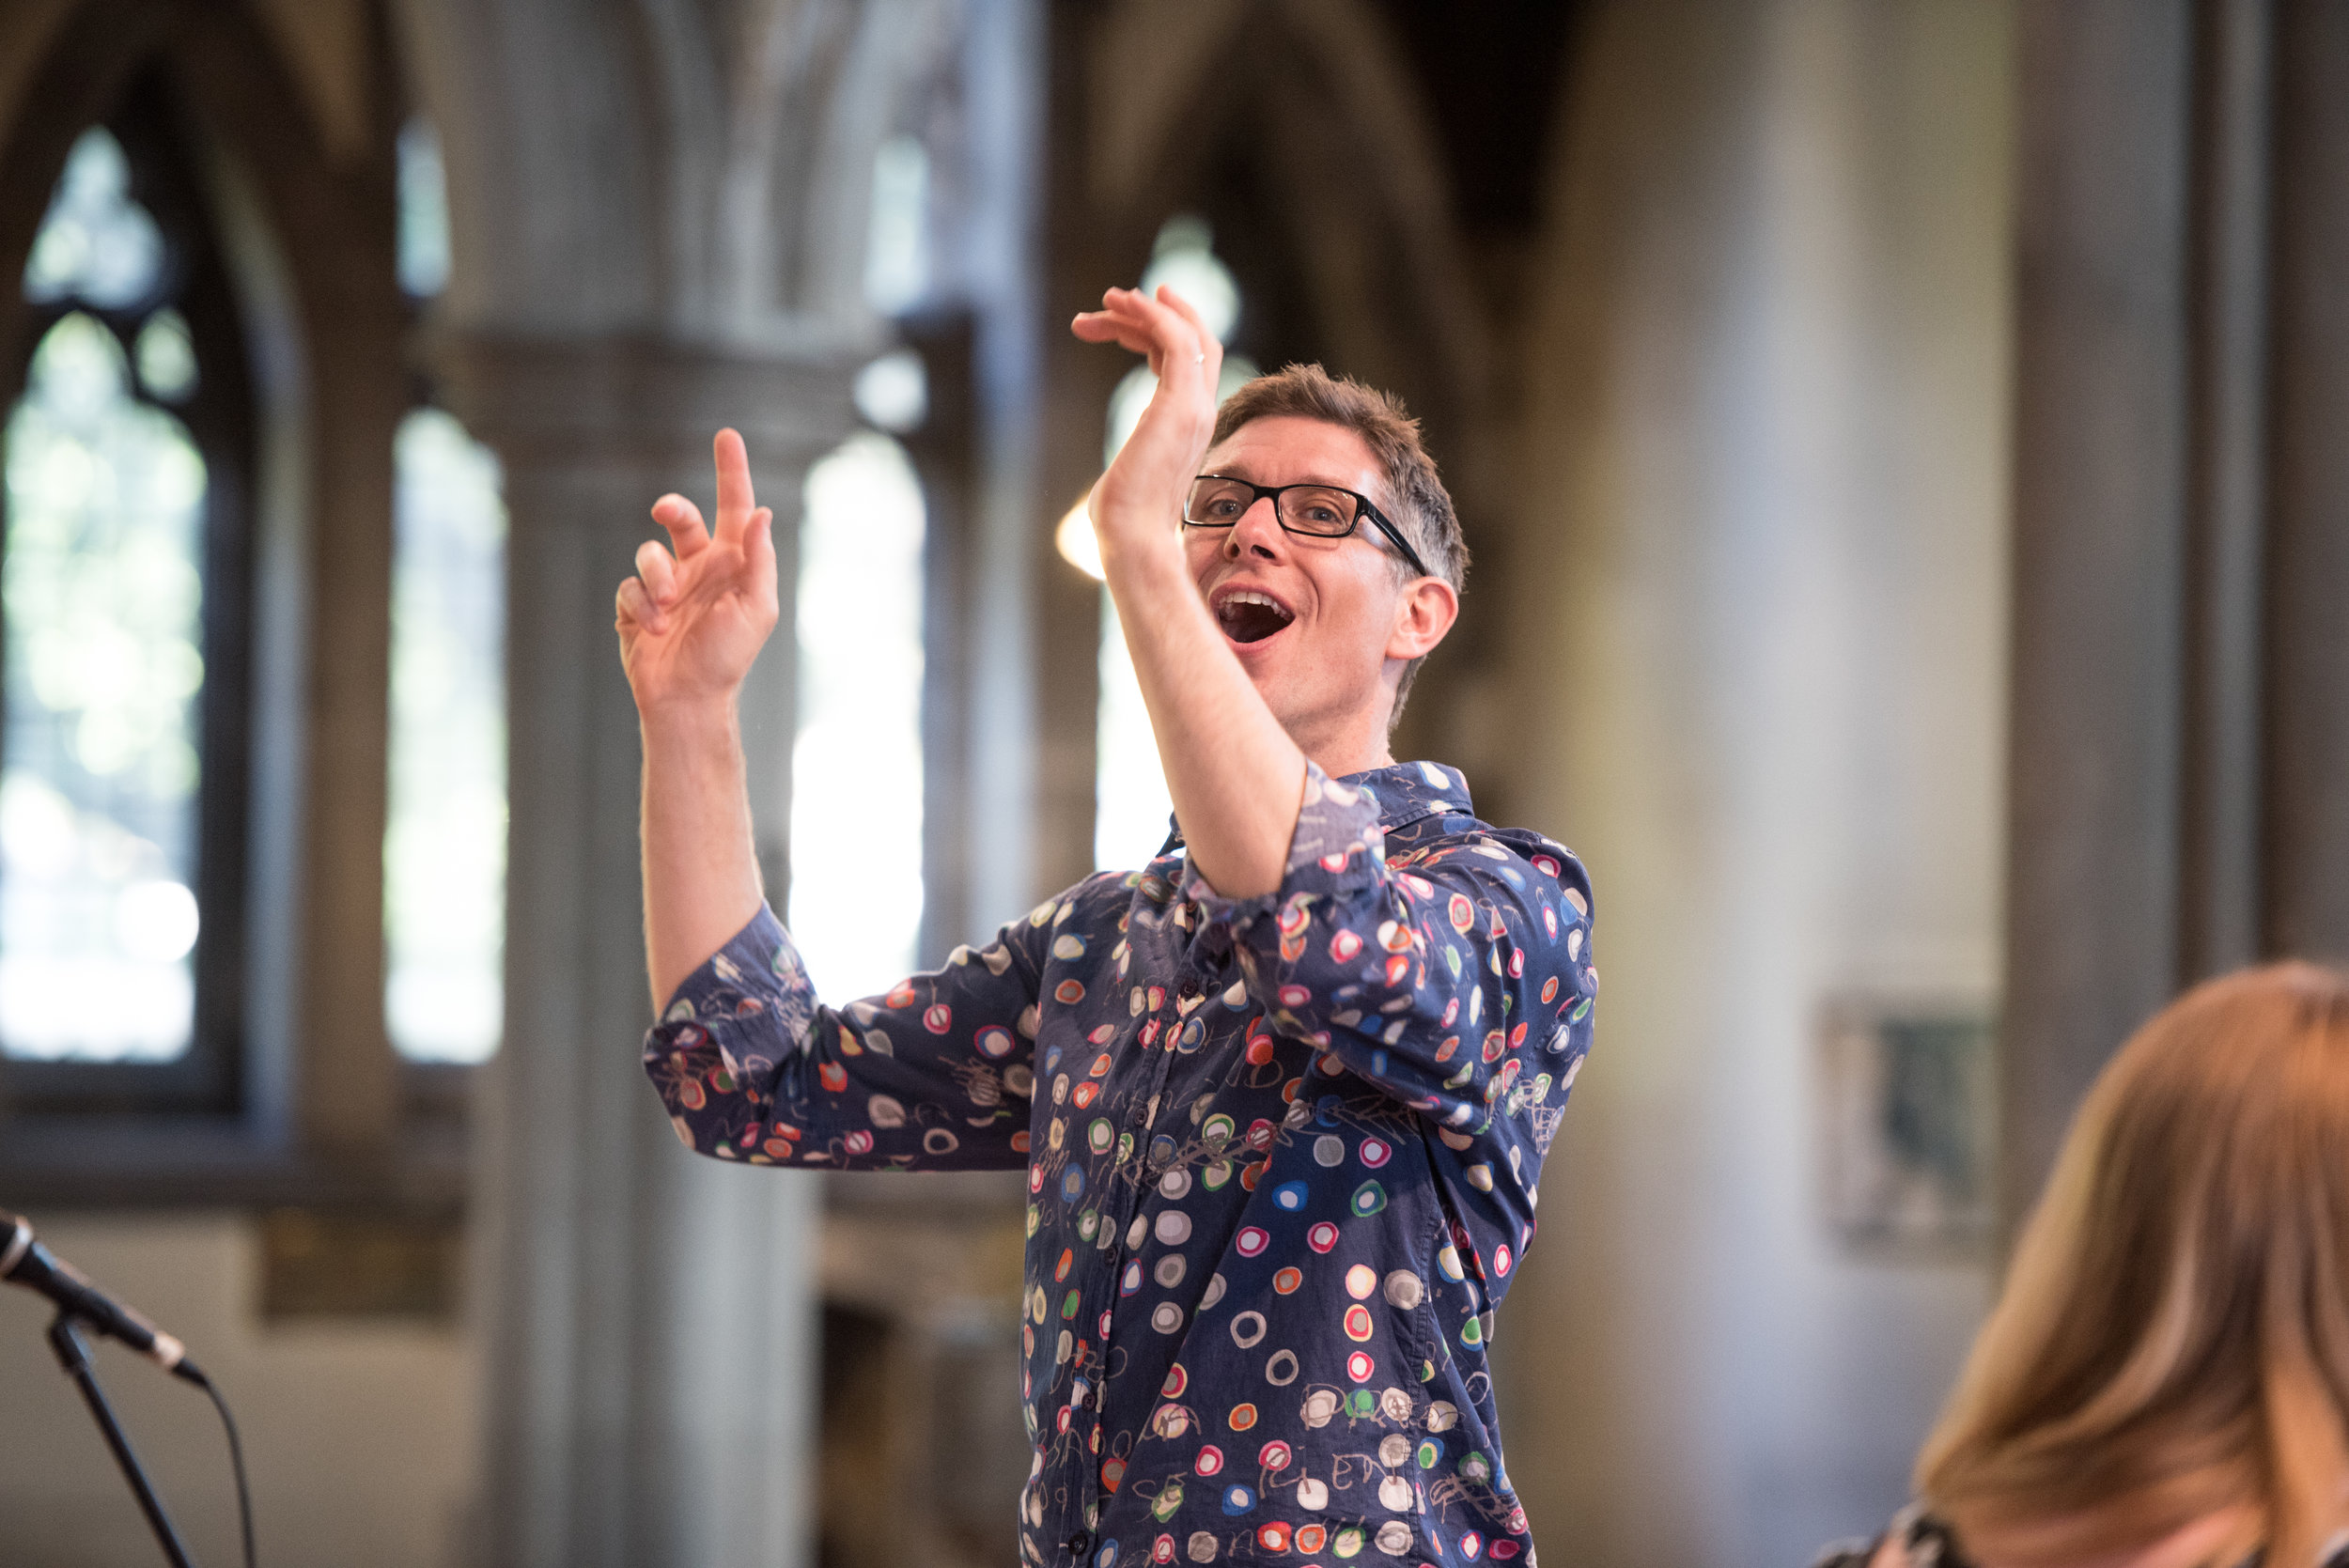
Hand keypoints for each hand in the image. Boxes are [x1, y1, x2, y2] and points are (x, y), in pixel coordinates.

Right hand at [617, 429, 777, 717]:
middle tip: (665, 510)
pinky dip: (640, 605)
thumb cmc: (728, 657)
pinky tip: (652, 627)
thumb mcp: (757, 609)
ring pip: (649, 552)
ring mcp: (666, 585)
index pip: (734, 508)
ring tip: (666, 609)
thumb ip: (759, 561)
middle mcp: (699, 568)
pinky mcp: (637, 606)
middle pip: (680, 518)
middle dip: (672, 507)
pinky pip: (629, 587)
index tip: (727, 436)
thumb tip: (763, 512)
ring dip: (656, 577)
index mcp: (733, 564)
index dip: (732, 471)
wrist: (688, 698)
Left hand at [1070, 285, 1222, 561]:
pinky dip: (1151, 314)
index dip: (1153, 331)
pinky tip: (1118, 305)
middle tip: (1101, 306)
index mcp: (1187, 424)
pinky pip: (1176, 339)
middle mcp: (1198, 411)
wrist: (1132, 539)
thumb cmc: (1121, 520)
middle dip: (1147, 315)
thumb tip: (1112, 485)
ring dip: (1144, 308)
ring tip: (1104, 300)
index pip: (1183, 361)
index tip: (1114, 318)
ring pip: (1186, 332)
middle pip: (1191, 339)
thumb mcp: (1125, 474)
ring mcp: (1194, 407)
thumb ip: (1130, 461)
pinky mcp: (1180, 405)